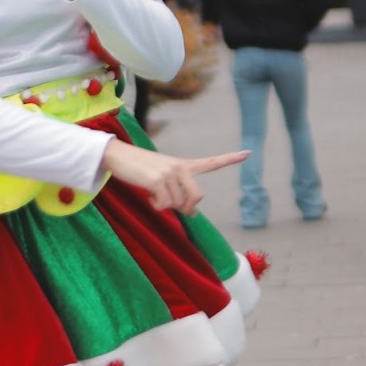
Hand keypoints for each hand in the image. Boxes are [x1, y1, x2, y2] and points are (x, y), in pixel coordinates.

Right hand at [102, 139, 246, 214]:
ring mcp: (170, 172)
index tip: (248, 153)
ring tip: (154, 195)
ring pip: (178, 204)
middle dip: (187, 208)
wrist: (118, 156)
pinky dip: (156, 206)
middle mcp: (180, 167)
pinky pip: (164, 204)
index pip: (211, 162)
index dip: (230, 159)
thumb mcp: (162, 177)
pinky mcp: (158, 180)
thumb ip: (179, 191)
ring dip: (166, 206)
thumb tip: (191, 213)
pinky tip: (149, 196)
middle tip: (173, 207)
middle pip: (197, 197)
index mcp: (184, 165)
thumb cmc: (139, 169)